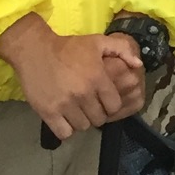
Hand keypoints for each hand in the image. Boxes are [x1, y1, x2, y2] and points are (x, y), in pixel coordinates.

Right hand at [0, 14, 144, 139]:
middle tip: (89, 106)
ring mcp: (65, 105)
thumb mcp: (98, 42)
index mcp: (97, 78)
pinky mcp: (48, 112)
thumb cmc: (69, 47)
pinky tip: (64, 118)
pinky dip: (66, 128)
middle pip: (99, 119)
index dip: (111, 105)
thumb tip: (139, 65)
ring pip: (83, 126)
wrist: (35, 50)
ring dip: (82, 121)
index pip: (114, 106)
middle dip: (97, 114)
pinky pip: (65, 133)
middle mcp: (83, 93)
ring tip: (77, 111)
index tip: (104, 101)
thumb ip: (122, 50)